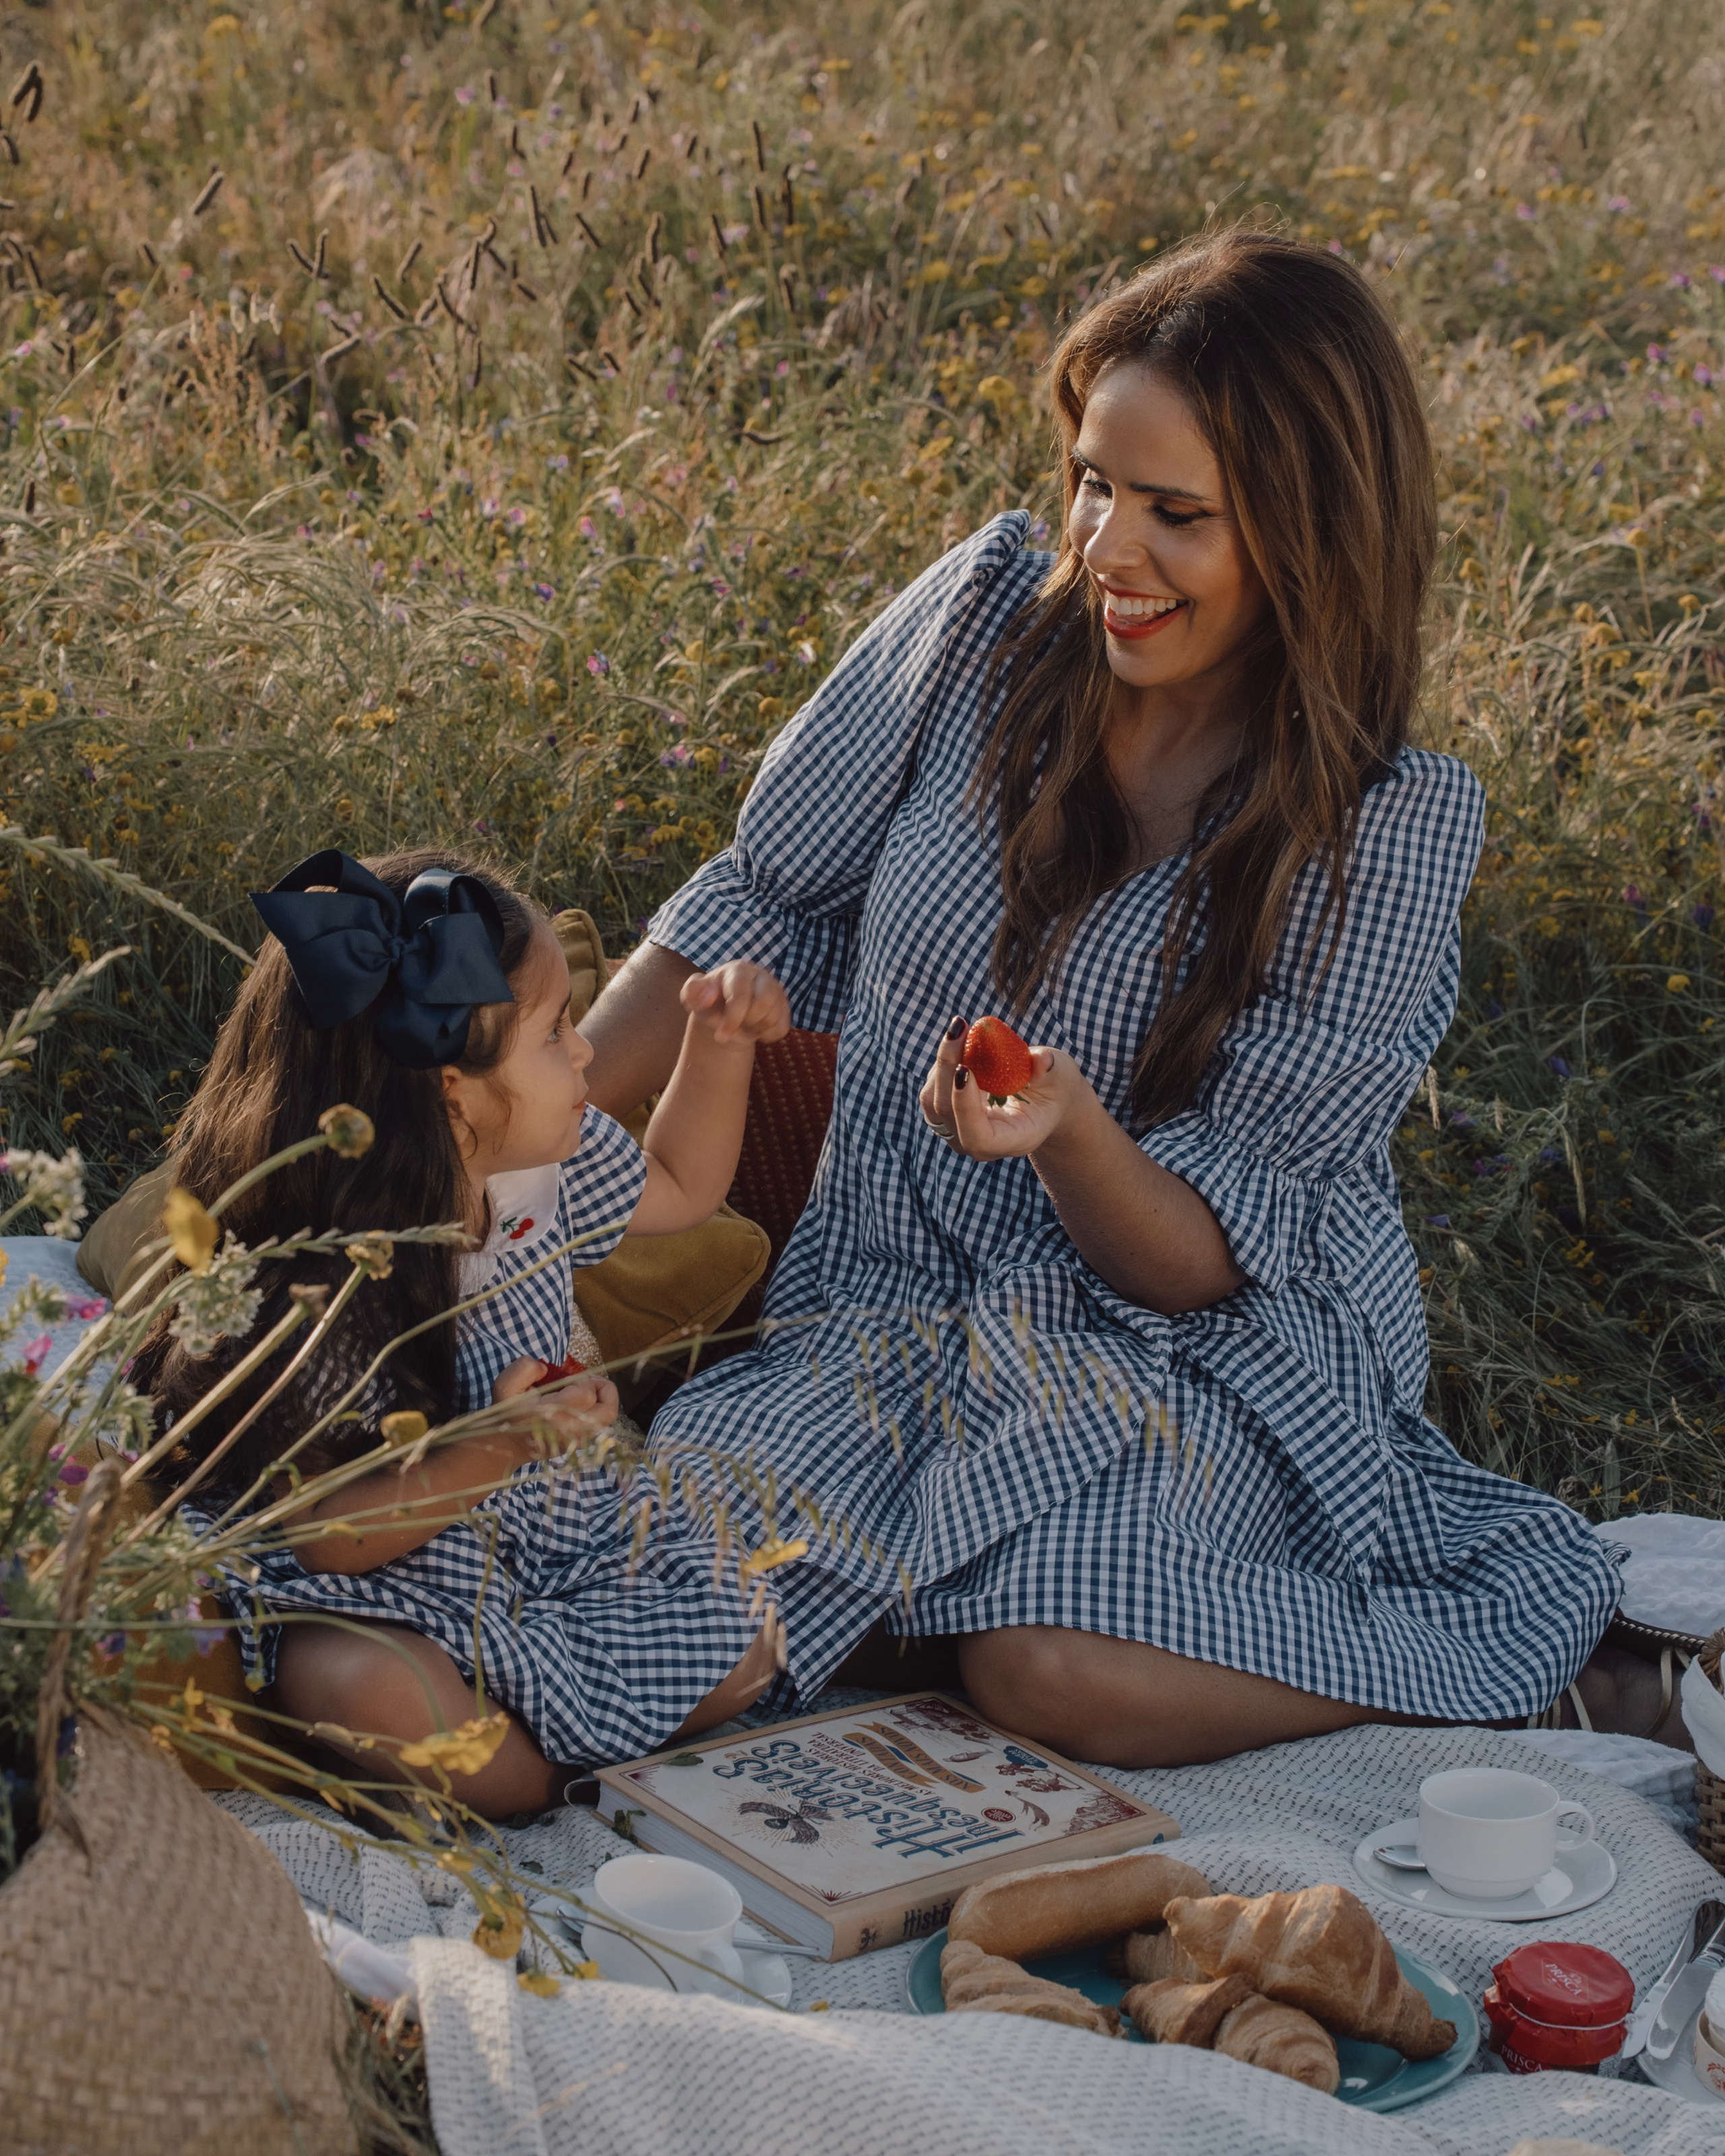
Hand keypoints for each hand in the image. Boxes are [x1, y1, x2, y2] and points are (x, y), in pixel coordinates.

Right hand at [491, 1359, 618, 1450]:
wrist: (507, 1445)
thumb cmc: (509, 1412)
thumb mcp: (506, 1385)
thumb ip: (523, 1368)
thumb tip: (545, 1368)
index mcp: (551, 1415)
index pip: (585, 1395)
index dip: (582, 1381)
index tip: (568, 1379)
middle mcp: (568, 1431)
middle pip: (607, 1411)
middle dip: (600, 1389)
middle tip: (585, 1383)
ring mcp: (576, 1441)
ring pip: (607, 1418)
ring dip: (603, 1399)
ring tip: (587, 1391)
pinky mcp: (579, 1445)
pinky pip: (601, 1425)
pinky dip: (598, 1409)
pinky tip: (582, 1403)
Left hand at [680, 961, 790, 1047]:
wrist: (726, 1018)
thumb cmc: (710, 1005)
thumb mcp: (693, 999)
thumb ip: (692, 992)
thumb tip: (708, 995)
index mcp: (738, 970)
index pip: (742, 993)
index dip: (733, 1017)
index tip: (721, 1036)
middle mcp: (761, 976)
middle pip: (764, 1003)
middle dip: (746, 1022)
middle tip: (733, 1028)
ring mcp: (777, 991)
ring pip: (775, 1016)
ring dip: (756, 1028)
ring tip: (744, 1025)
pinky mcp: (785, 1007)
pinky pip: (782, 1028)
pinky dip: (767, 1036)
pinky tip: (756, 1029)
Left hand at [918, 1015, 1098, 1159]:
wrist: (1043, 1101)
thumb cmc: (1055, 1089)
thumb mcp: (1061, 1077)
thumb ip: (1049, 1069)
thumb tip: (1041, 1058)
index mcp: (1013, 1140)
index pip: (978, 1137)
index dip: (965, 1106)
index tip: (964, 1068)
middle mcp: (981, 1144)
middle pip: (947, 1113)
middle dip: (948, 1067)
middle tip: (959, 1028)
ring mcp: (960, 1132)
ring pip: (933, 1102)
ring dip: (942, 1062)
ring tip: (961, 1030)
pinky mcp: (947, 1117)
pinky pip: (931, 1092)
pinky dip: (941, 1065)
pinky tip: (958, 1043)